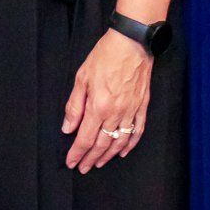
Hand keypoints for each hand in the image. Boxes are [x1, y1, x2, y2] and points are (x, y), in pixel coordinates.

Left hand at [62, 28, 152, 172]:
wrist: (133, 42)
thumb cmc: (105, 55)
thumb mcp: (82, 77)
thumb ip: (74, 106)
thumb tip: (68, 128)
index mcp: (99, 106)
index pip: (85, 138)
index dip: (77, 153)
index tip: (71, 162)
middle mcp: (116, 113)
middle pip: (101, 144)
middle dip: (90, 159)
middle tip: (83, 168)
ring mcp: (131, 111)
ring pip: (119, 141)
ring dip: (108, 155)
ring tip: (99, 163)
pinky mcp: (142, 105)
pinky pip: (137, 131)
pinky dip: (130, 144)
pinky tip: (123, 151)